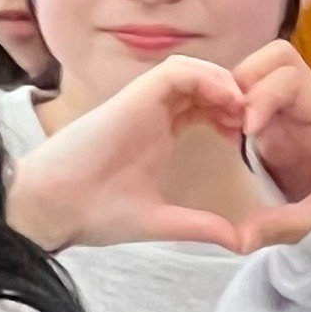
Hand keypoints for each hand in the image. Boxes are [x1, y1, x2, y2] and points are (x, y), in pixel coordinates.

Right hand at [4, 57, 250, 250]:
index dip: (229, 115)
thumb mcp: (160, 220)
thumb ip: (198, 225)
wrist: (55, 205)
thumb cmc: (95, 212)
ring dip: (222, 82)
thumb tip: (237, 241)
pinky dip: (205, 77)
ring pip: (192, 70)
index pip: (201, 108)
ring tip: (243, 108)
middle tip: (255, 119)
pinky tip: (225, 99)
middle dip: (232, 95)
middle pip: (201, 85)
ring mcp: (143, 101)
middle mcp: (152, 113)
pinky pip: (177, 70)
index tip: (249, 139)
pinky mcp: (134, 94)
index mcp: (157, 136)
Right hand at [231, 41, 310, 249]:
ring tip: (226, 126)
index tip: (247, 130)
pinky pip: (252, 90)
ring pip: (262, 68)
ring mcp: (293, 108)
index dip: (264, 96)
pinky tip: (226, 132)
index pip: (293, 79)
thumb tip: (240, 239)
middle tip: (230, 121)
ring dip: (237, 89)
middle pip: (278, 57)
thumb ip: (282, 227)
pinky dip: (233, 102)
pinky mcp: (275, 116)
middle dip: (246, 80)